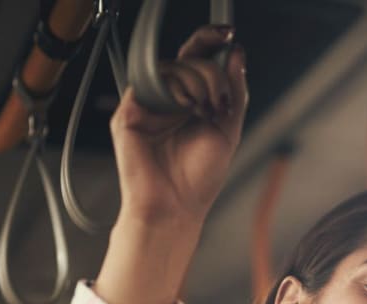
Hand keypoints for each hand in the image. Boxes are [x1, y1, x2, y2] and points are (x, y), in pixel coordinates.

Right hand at [110, 25, 248, 227]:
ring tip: (205, 112)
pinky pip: (153, 82)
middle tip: (219, 101)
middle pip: (187, 57)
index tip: (228, 33)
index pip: (196, 58)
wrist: (177, 207)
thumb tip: (236, 54)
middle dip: (211, 73)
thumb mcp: (228, 131)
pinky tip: (187, 109)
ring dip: (198, 82)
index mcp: (188, 101)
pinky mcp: (130, 111)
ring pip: (173, 66)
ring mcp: (147, 103)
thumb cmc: (199, 178)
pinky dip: (176, 89)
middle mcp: (166, 99)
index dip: (210, 40)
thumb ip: (235, 93)